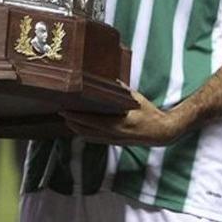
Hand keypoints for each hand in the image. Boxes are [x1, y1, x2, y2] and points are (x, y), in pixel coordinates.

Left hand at [59, 89, 185, 146]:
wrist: (160, 132)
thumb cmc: (149, 113)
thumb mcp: (135, 98)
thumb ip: (120, 90)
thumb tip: (107, 78)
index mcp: (118, 124)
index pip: (90, 121)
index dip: (76, 116)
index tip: (64, 109)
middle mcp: (113, 134)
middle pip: (84, 130)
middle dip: (71, 121)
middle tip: (60, 110)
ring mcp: (112, 140)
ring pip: (87, 136)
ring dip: (75, 127)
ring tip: (66, 117)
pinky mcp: (113, 142)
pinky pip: (94, 138)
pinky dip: (84, 132)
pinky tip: (78, 126)